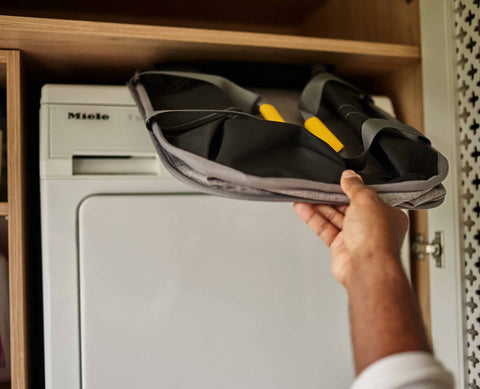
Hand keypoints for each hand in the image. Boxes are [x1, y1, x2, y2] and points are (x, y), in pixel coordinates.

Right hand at [293, 170, 408, 286]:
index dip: (353, 187)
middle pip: (348, 206)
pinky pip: (324, 229)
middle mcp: (372, 226)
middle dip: (332, 196)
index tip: (340, 179)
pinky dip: (313, 218)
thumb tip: (349, 176)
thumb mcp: (367, 200)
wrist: (367, 268)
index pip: (368, 196)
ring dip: (319, 206)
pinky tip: (303, 208)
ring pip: (334, 217)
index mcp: (387, 214)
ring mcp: (355, 237)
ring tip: (305, 194)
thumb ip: (355, 186)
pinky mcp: (340, 247)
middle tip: (318, 186)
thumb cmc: (377, 238)